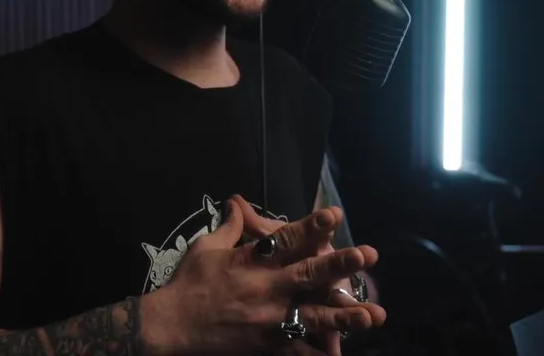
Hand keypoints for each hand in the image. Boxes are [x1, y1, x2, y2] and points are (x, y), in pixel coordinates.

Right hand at [139, 196, 383, 355]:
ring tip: (372, 315)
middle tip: (366, 255)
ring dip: (343, 316)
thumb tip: (237, 203)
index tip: (334, 215)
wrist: (171, 326)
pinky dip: (317, 355)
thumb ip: (229, 227)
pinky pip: (297, 351)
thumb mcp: (205, 248)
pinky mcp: (266, 345)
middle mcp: (264, 288)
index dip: (311, 226)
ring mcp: (267, 320)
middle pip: (308, 274)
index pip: (286, 239)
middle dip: (338, 264)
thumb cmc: (188, 283)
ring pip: (312, 317)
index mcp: (251, 261)